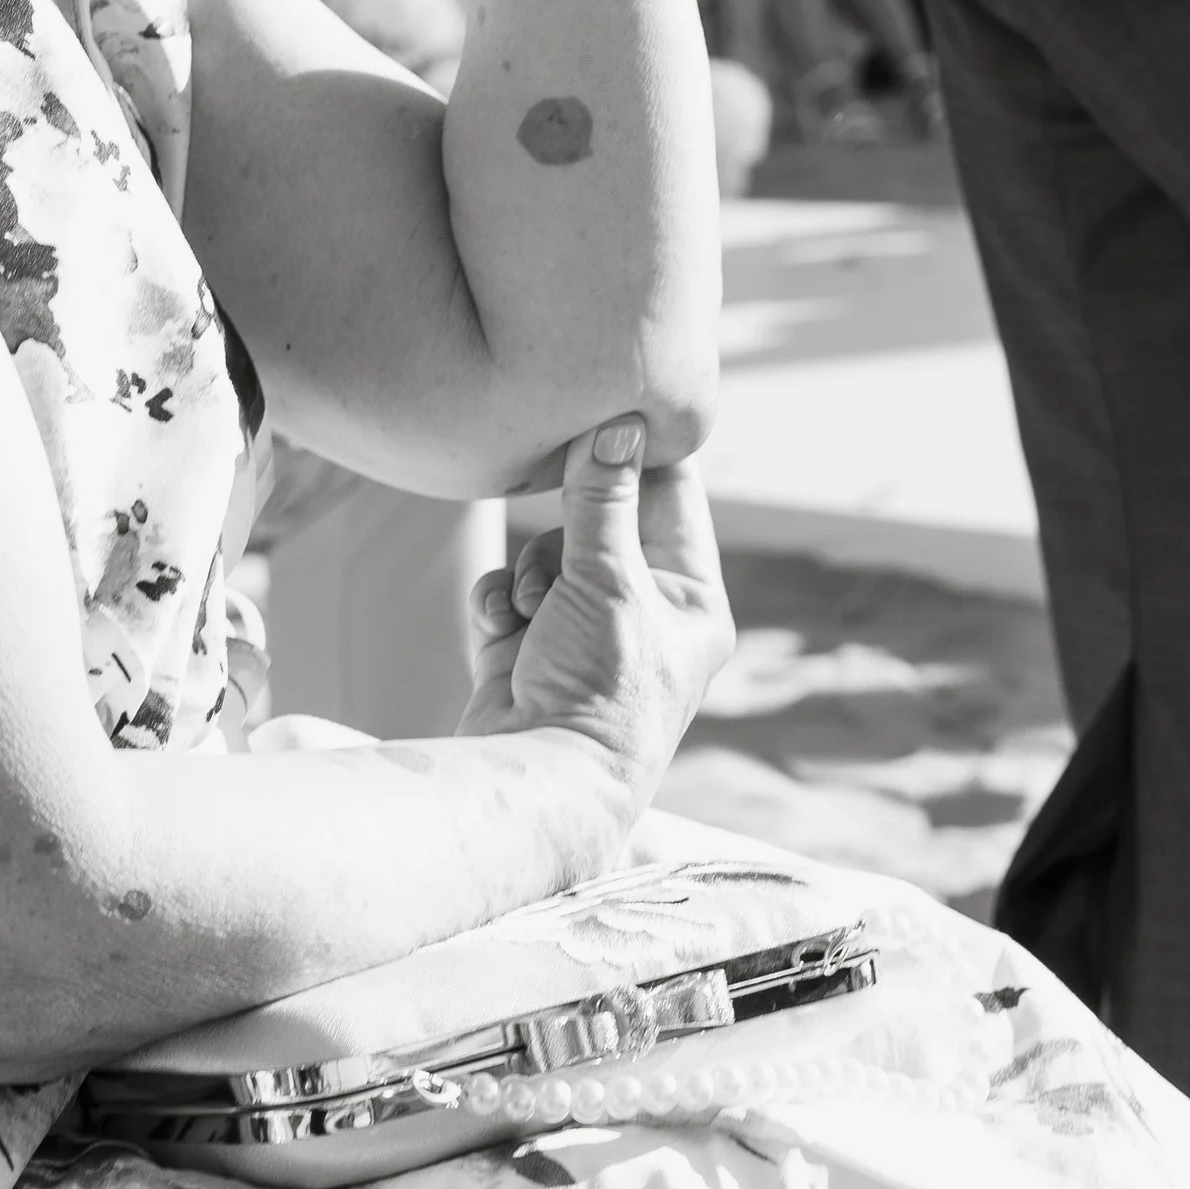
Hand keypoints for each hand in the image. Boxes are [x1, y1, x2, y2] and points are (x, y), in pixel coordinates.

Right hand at [453, 421, 731, 800]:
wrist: (535, 780)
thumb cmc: (597, 689)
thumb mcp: (607, 580)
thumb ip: (603, 495)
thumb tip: (619, 422)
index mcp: (690, 600)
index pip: (673, 497)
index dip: (641, 453)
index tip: (605, 409)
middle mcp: (643, 613)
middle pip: (600, 519)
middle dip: (566, 525)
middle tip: (560, 531)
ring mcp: (584, 633)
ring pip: (547, 553)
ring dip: (528, 571)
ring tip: (530, 610)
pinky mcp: (530, 650)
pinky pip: (509, 593)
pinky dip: (500, 604)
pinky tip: (500, 633)